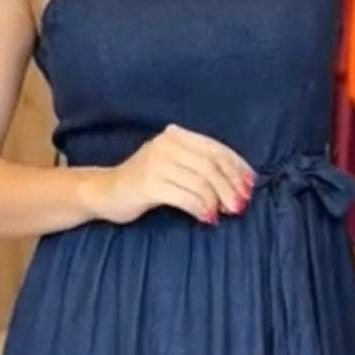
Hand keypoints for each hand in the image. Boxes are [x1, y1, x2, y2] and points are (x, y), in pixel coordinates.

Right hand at [86, 125, 255, 225]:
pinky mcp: (149, 184)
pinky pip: (186, 196)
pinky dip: (201, 208)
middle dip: (230, 187)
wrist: (105, 191)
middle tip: (240, 205)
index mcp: (177, 136)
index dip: (237, 168)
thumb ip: (202, 168)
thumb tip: (240, 185)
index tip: (250, 186)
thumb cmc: (147, 181)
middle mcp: (167, 145)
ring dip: (218, 200)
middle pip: (211, 165)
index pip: (216, 149)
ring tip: (223, 213)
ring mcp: (156, 163)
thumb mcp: (175, 165)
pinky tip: (207, 218)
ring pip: (201, 182)